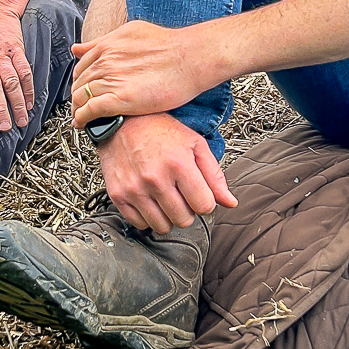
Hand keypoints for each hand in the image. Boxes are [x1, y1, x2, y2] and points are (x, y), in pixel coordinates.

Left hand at [71, 19, 219, 127]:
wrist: (191, 57)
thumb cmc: (171, 45)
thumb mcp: (132, 32)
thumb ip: (103, 42)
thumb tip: (80, 48)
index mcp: (107, 46)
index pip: (81, 67)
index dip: (79, 80)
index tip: (82, 88)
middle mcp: (105, 62)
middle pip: (78, 83)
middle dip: (77, 96)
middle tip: (81, 106)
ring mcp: (110, 80)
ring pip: (80, 97)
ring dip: (77, 109)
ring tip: (81, 117)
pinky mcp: (119, 99)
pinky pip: (90, 110)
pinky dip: (81, 118)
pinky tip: (82, 123)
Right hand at [97, 113, 237, 234]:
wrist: (122, 122)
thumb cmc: (160, 130)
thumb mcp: (195, 144)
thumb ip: (214, 175)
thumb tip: (230, 203)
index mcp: (179, 164)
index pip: (204, 206)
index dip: (205, 203)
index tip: (199, 195)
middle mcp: (155, 179)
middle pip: (184, 220)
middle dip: (187, 210)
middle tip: (181, 195)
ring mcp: (135, 189)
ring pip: (162, 226)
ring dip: (168, 216)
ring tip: (166, 198)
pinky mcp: (118, 195)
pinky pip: (140, 224)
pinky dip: (147, 217)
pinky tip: (150, 201)